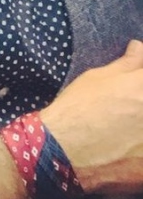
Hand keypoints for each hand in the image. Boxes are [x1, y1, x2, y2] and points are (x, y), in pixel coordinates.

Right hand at [41, 40, 142, 193]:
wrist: (63, 150)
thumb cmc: (77, 108)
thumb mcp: (97, 79)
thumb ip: (126, 64)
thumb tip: (139, 48)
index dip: (138, 82)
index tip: (132, 87)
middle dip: (137, 104)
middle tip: (122, 108)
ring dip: (137, 126)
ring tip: (122, 128)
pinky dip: (137, 150)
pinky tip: (125, 148)